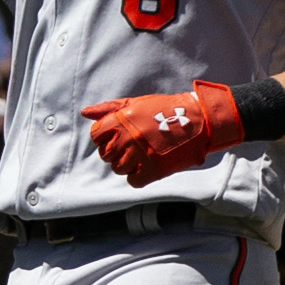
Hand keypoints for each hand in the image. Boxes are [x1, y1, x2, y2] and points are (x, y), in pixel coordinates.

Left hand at [79, 78, 247, 185]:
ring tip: (141, 155)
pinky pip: (133, 180)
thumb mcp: (136, 104)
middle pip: (106, 154)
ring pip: (118, 168)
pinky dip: (139, 176)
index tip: (116, 137)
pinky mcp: (153, 170)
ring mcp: (140, 154)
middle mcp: (128, 137)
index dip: (104, 138)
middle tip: (131, 147)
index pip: (97, 135)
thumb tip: (85, 113)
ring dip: (127, 164)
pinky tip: (147, 165)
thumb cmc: (166, 110)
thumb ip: (109, 109)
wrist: (199, 121)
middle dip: (115, 152)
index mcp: (122, 119)